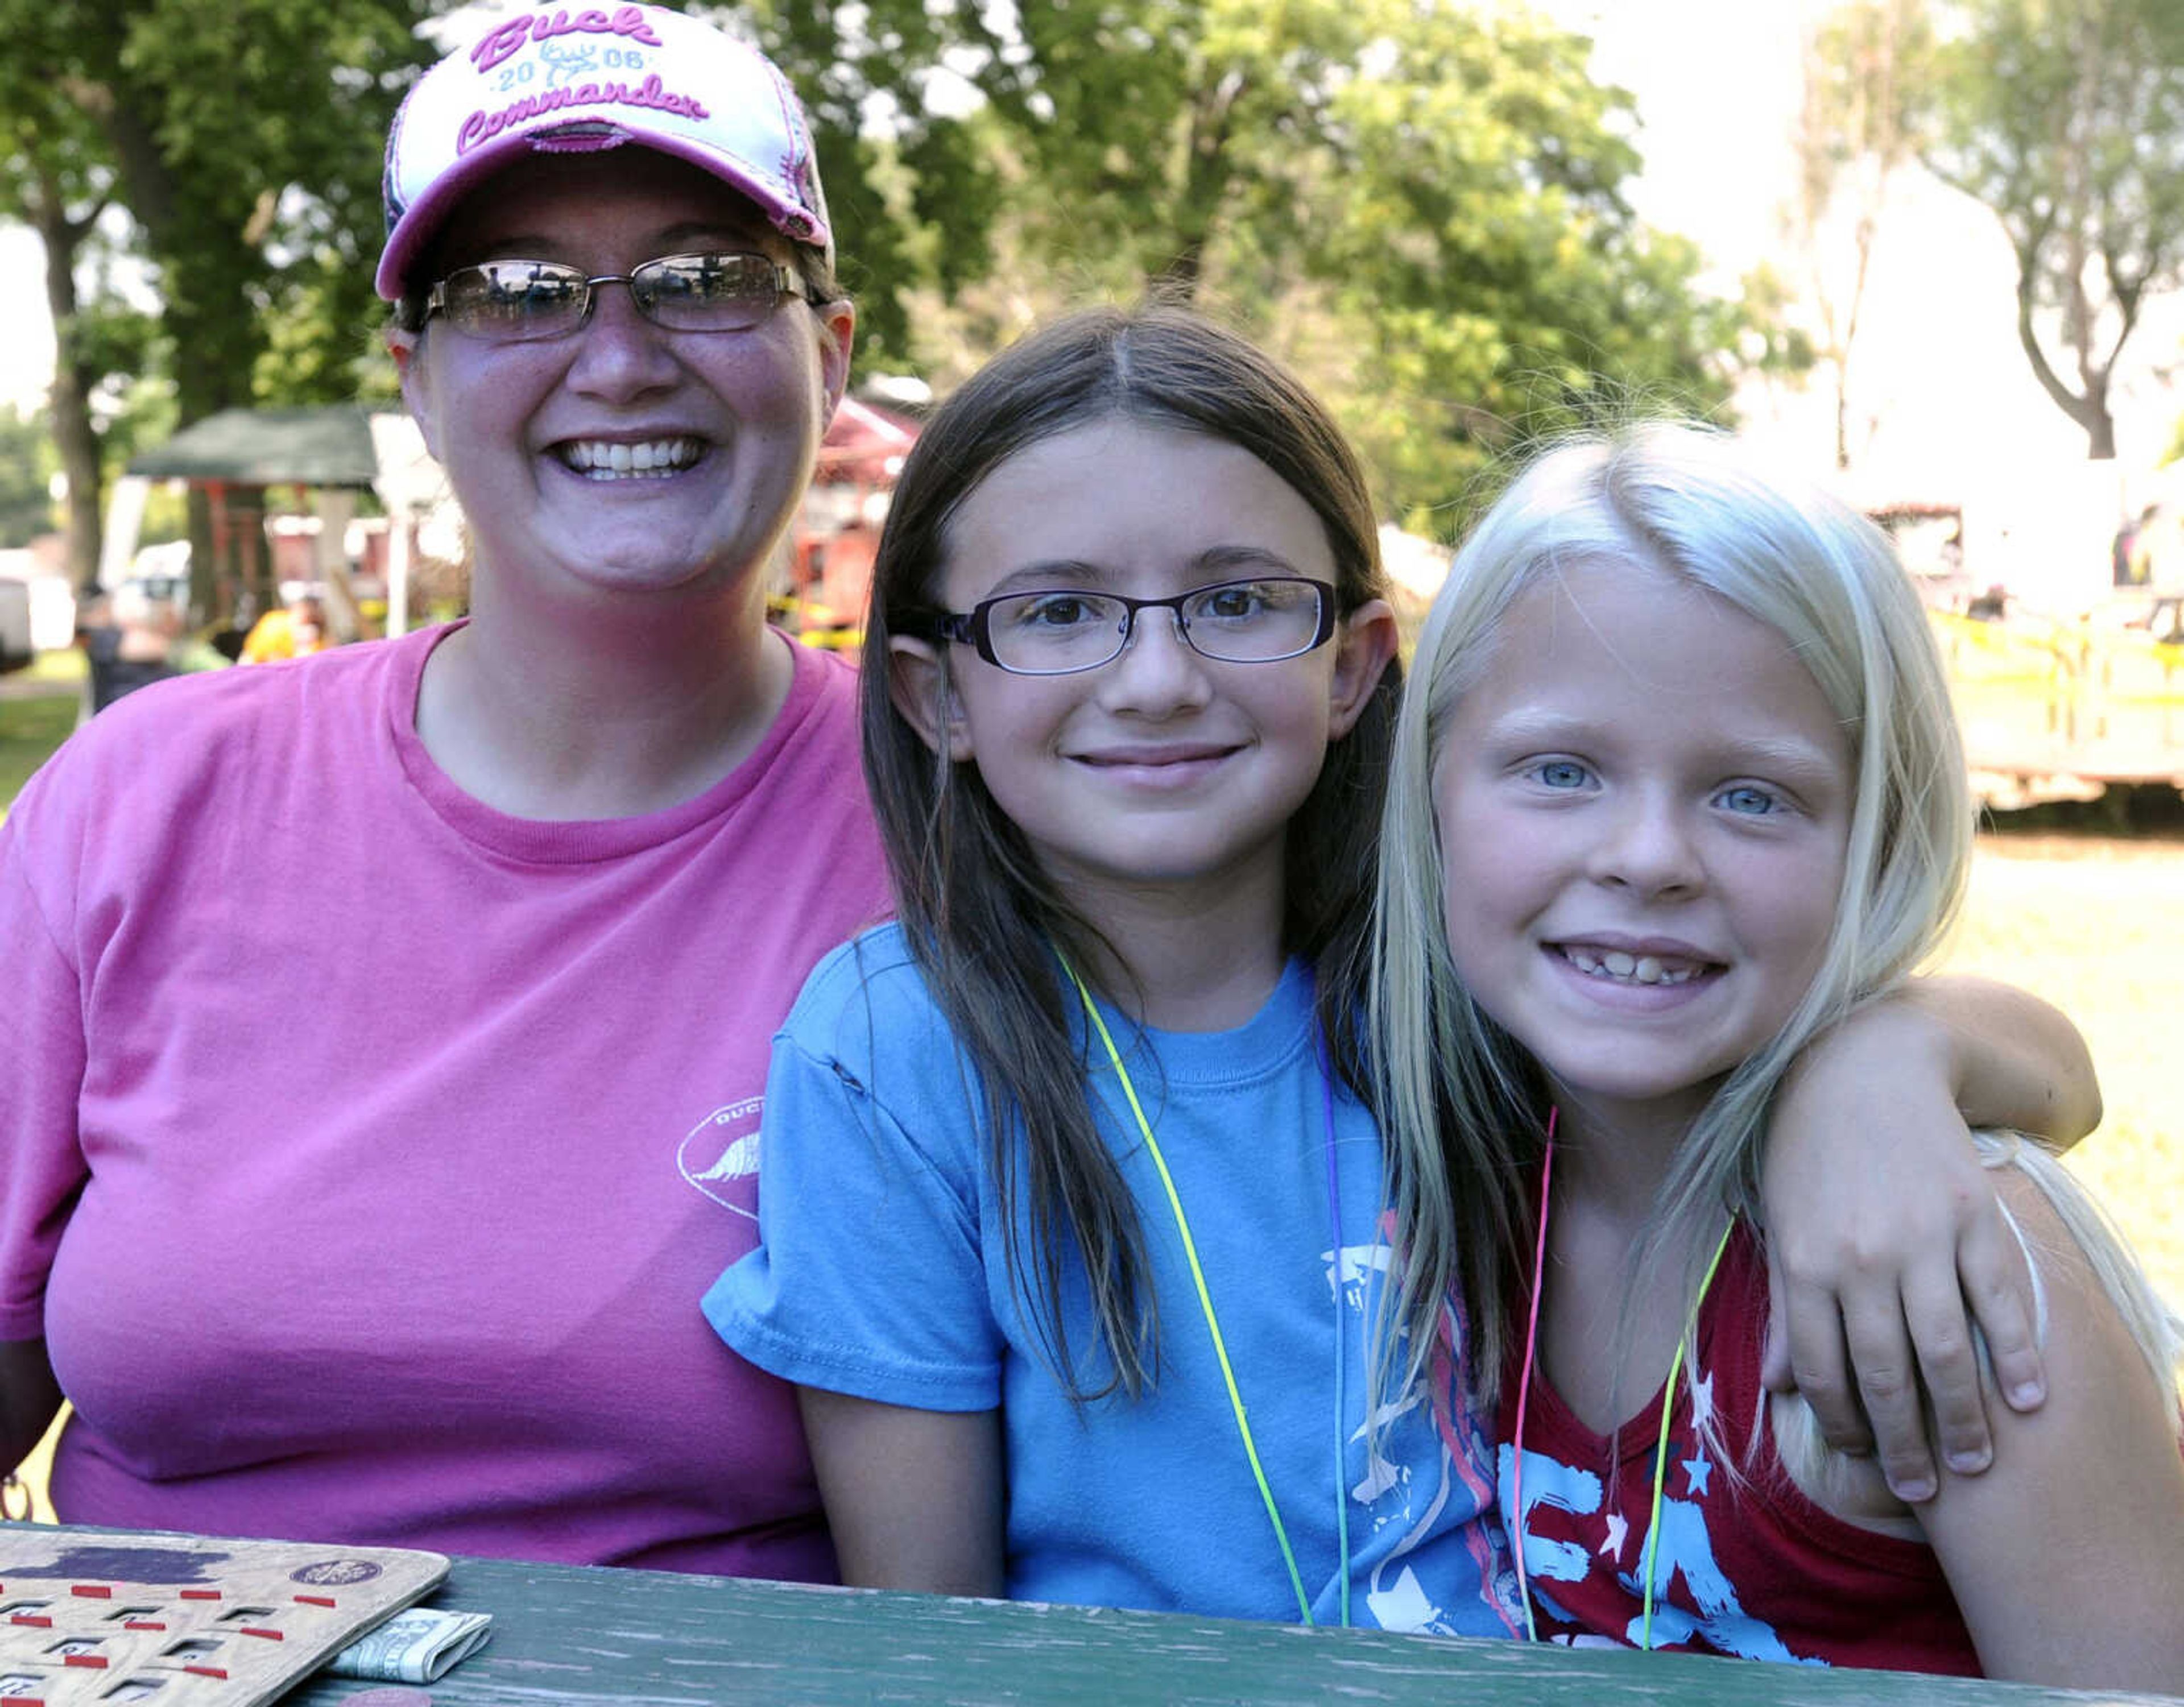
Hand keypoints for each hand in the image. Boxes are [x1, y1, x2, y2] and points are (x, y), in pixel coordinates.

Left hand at [1760, 992, 2045, 1501]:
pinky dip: (2017, 1355)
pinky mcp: (1972, 1218)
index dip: (1844, 1423)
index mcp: (1803, 1264)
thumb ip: (1786, 1310)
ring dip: (1964, 1417)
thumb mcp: (1780, 1226)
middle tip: (1925, 1487)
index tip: (1864, 1456)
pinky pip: (1999, 1301)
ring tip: (1974, 1462)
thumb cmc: (1808, 1153)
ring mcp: (1921, 1239)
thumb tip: (1780, 1389)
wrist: (1863, 1069)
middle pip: (1887, 1375)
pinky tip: (2027, 1400)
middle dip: (1906, 1442)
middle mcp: (1861, 1260)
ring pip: (1947, 1351)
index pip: (1822, 1371)